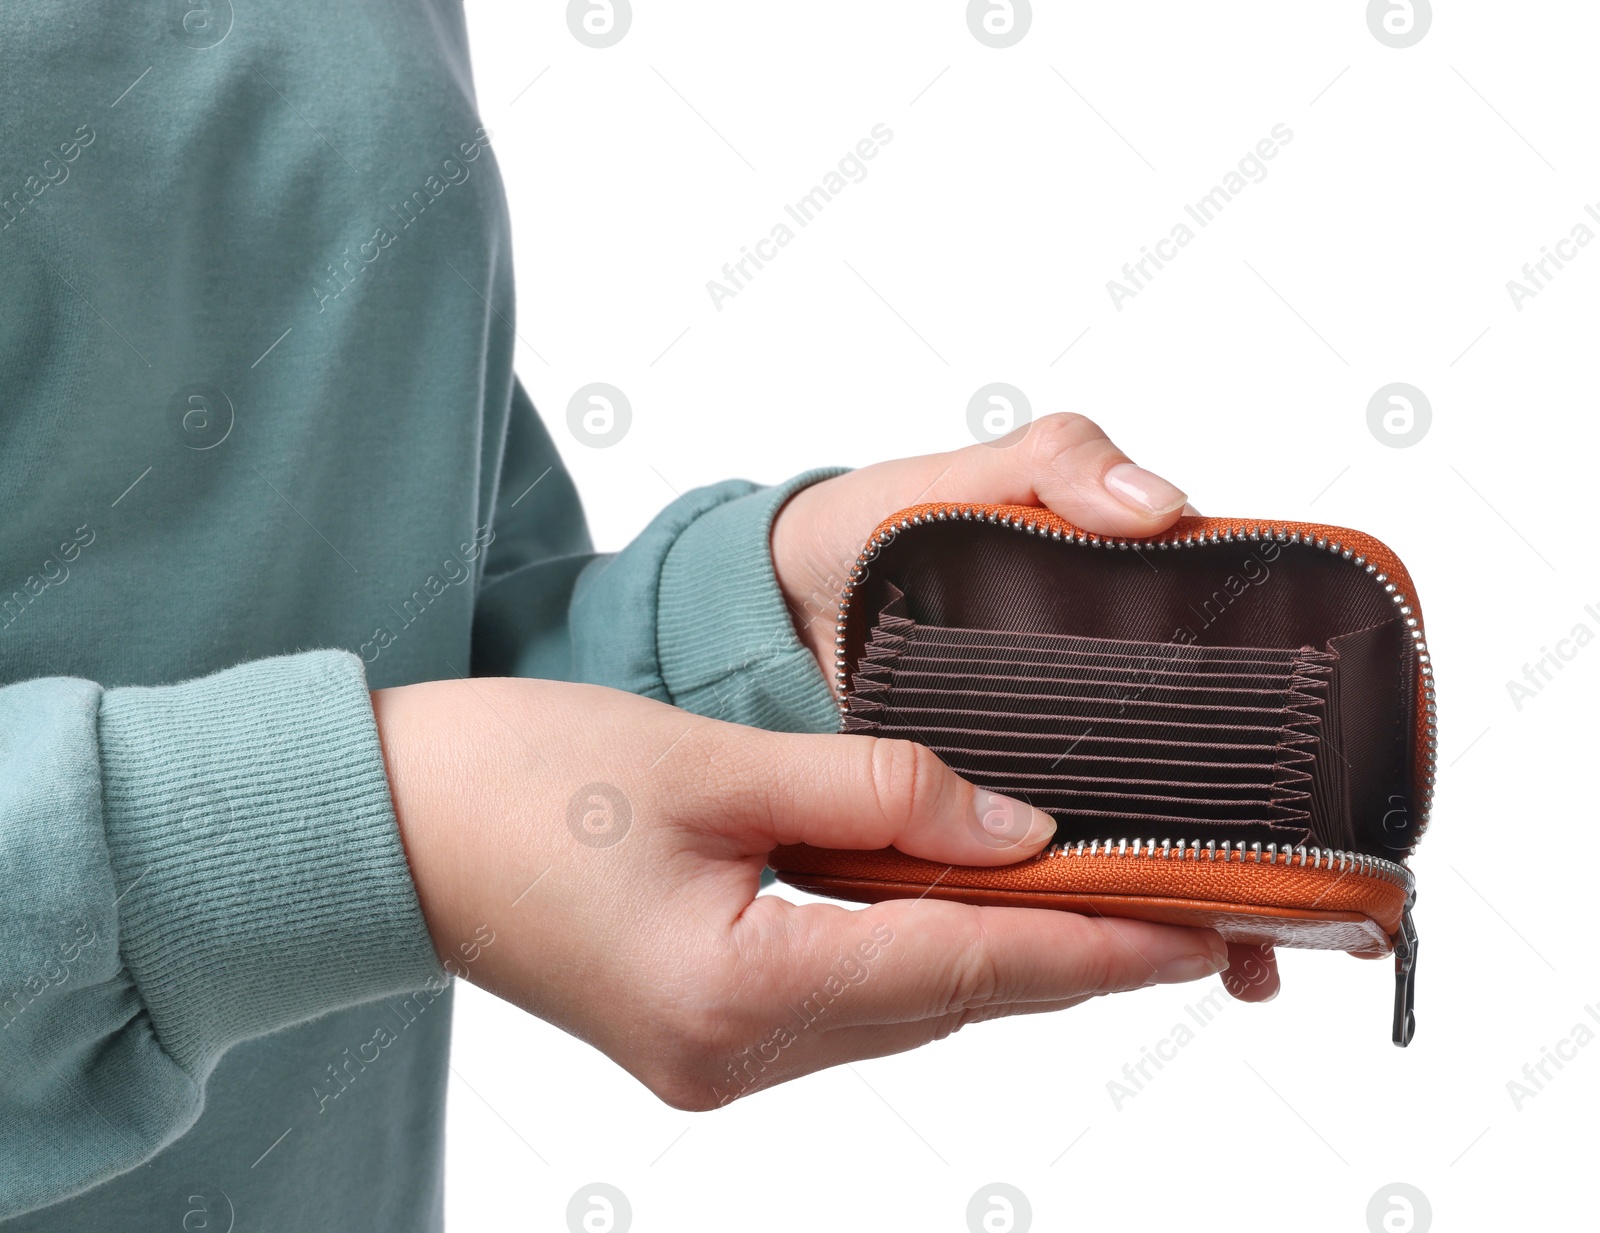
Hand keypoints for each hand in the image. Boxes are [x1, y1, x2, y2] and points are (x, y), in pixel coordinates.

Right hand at [373, 677, 1234, 1108]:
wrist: (385, 829)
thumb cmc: (520, 778)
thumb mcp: (714, 761)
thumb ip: (879, 789)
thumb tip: (1015, 821)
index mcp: (737, 993)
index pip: (965, 964)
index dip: (1093, 944)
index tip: (1199, 930)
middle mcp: (733, 1058)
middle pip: (948, 996)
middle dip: (1066, 949)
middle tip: (1180, 902)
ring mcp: (714, 1063)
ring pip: (903, 1002)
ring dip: (994, 948)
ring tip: (1095, 890)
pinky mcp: (699, 1037)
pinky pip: (845, 997)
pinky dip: (915, 948)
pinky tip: (957, 896)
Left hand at [769, 412, 1281, 1002]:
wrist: (777, 606)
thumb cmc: (882, 530)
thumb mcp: (974, 476)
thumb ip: (1059, 466)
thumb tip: (1162, 506)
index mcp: (1125, 612)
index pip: (1241, 673)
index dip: (1291, 730)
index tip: (1334, 795)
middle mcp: (1105, 698)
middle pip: (1213, 779)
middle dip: (1264, 848)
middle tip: (1290, 902)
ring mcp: (1052, 762)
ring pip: (1148, 839)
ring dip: (1202, 896)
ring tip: (1242, 957)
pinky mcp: (988, 812)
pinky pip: (1055, 871)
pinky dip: (1093, 914)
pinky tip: (1124, 952)